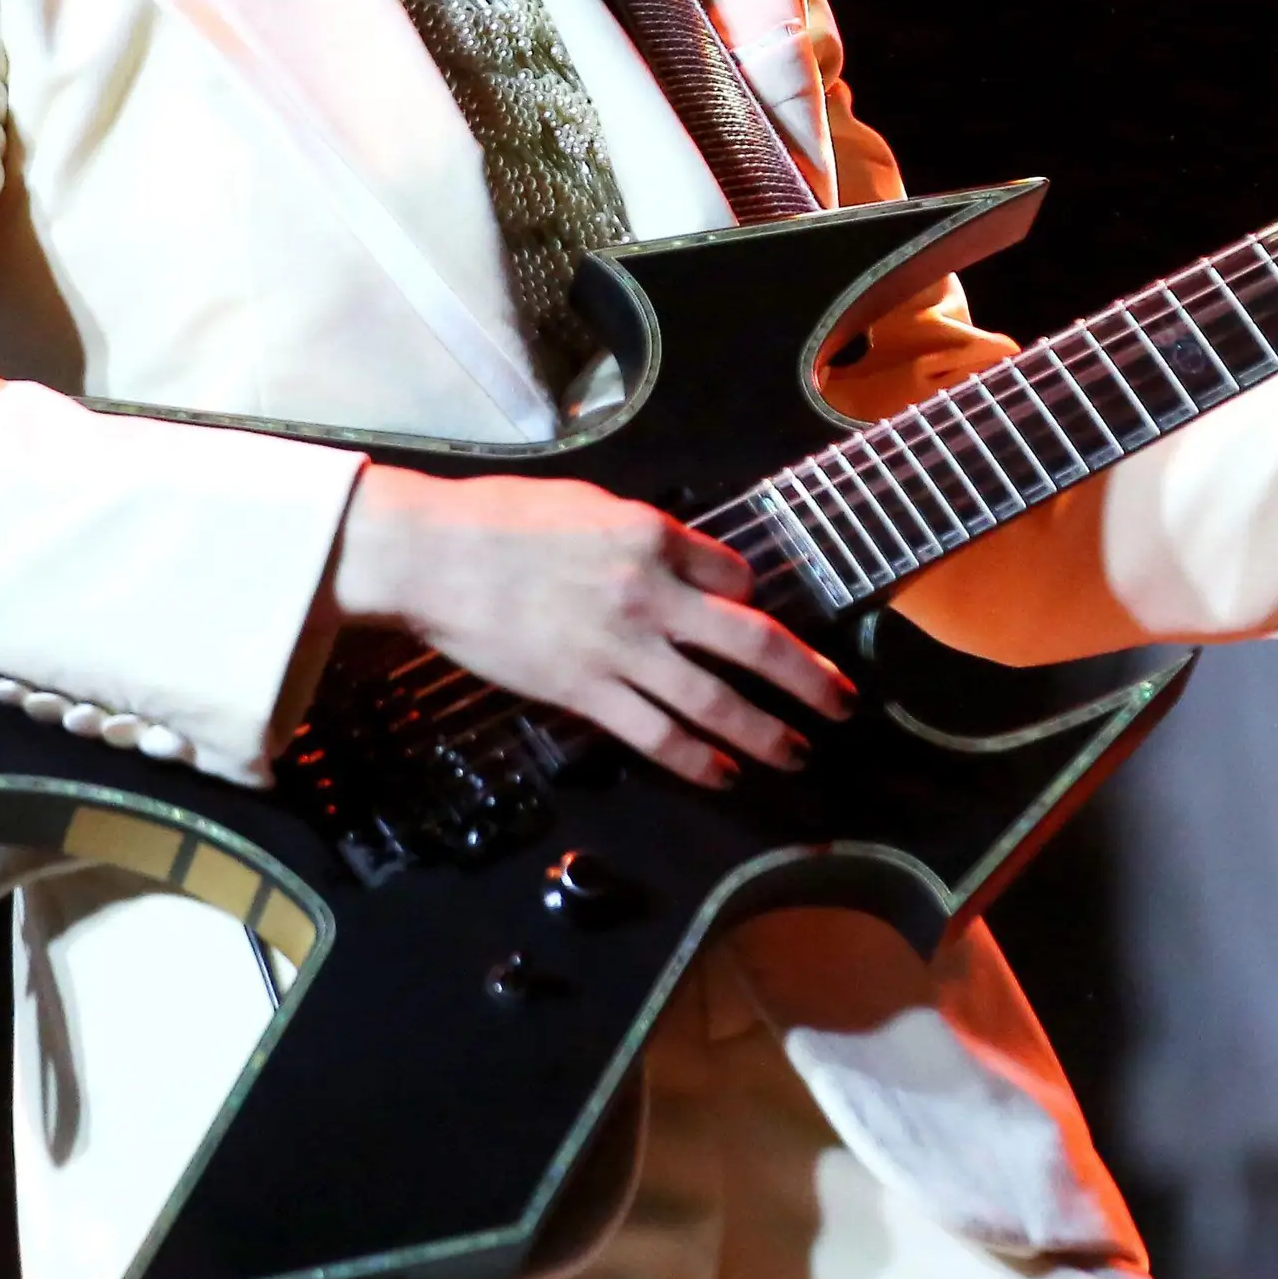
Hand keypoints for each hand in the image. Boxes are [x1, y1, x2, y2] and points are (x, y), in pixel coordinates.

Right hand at [327, 466, 853, 787]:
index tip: (754, 619)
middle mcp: (652, 595)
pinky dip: (699, 759)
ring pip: (715, 702)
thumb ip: (645, 536)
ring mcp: (621, 649)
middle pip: (754, 645)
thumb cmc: (501, 520)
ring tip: (800, 754)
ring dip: (768, 733)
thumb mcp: (589, 504)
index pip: (734, 579)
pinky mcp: (584, 691)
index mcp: (654, 538)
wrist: (432, 556)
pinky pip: (657, 735)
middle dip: (809, 679)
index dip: (752, 602)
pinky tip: (725, 773)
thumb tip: (688, 565)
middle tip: (845, 701)